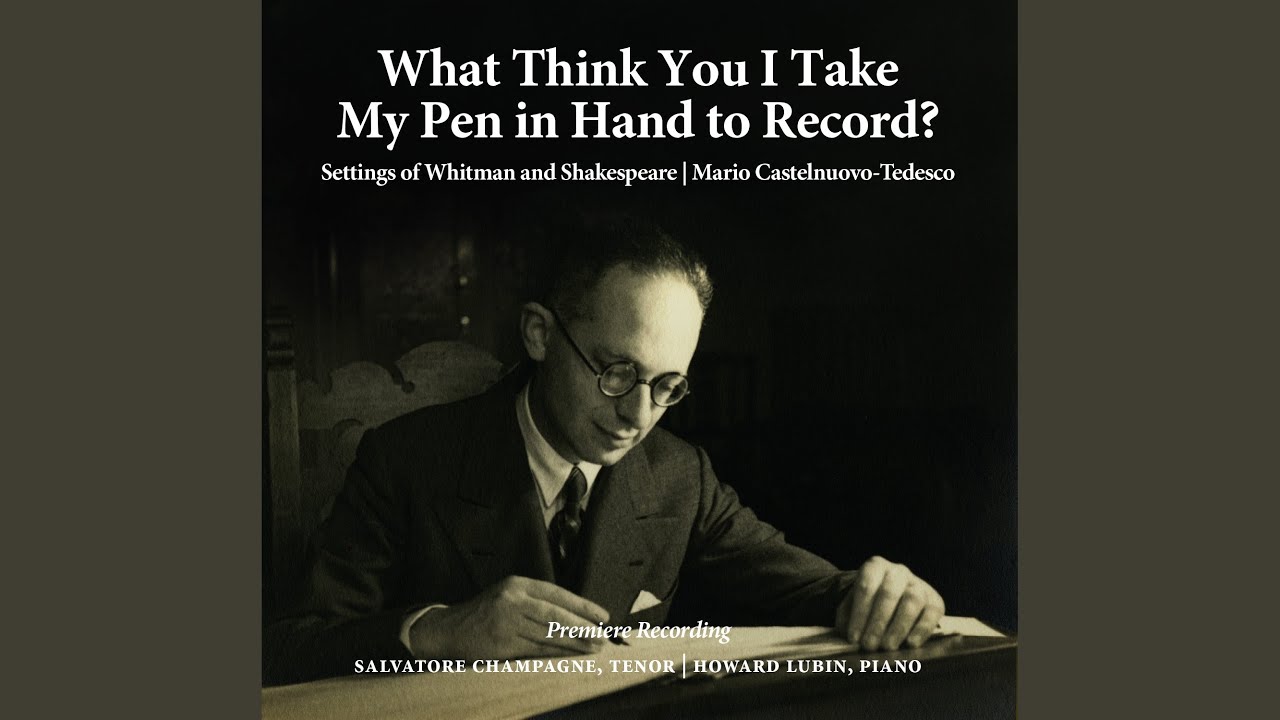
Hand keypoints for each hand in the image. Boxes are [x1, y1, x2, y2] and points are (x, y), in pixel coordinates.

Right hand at [409, 576, 609, 659]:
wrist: (450, 628)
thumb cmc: (486, 612)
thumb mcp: (509, 595)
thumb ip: (536, 600)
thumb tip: (575, 614)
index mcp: (517, 584)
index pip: (557, 594)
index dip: (582, 606)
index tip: (602, 616)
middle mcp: (513, 600)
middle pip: (556, 614)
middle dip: (583, 626)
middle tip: (602, 635)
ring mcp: (507, 622)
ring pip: (549, 633)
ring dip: (574, 642)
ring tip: (593, 647)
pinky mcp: (503, 644)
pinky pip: (536, 649)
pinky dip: (556, 653)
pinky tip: (570, 656)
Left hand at [835, 556, 944, 651]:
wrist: (890, 600)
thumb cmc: (867, 605)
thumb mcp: (851, 607)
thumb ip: (848, 619)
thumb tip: (849, 636)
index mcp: (875, 566)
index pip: (866, 586)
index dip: (859, 613)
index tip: (854, 638)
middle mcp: (898, 571)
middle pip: (889, 593)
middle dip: (878, 622)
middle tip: (869, 645)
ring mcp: (918, 584)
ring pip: (913, 600)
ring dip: (899, 626)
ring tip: (888, 647)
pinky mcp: (935, 600)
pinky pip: (933, 612)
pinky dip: (922, 629)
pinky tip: (910, 643)